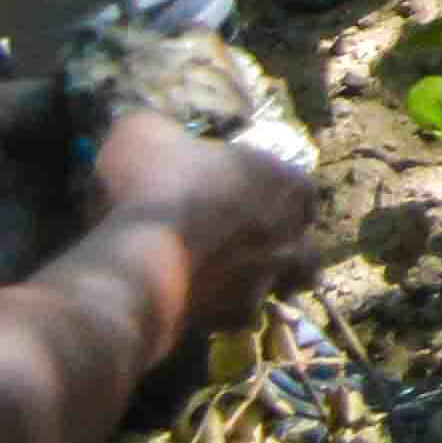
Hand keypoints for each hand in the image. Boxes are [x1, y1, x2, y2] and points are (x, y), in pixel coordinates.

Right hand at [89, 103, 319, 332]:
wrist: (142, 256)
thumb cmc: (154, 185)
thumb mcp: (141, 132)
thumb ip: (150, 126)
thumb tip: (142, 125)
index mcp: (284, 181)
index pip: (300, 190)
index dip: (278, 195)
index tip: (252, 201)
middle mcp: (290, 231)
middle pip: (300, 240)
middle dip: (281, 245)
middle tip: (244, 247)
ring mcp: (267, 278)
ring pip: (279, 284)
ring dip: (260, 283)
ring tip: (228, 282)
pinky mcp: (236, 315)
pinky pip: (238, 318)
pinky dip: (222, 314)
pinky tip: (196, 306)